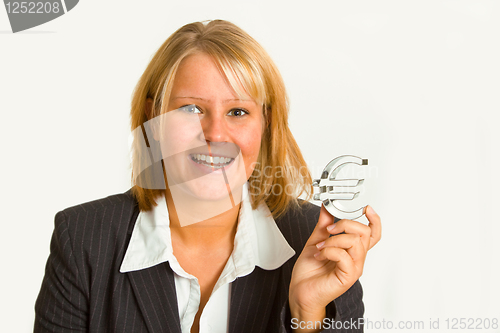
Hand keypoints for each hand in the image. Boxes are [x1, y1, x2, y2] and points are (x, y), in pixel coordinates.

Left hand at [288, 205, 380, 331]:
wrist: (300, 291)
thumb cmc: (309, 271)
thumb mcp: (316, 241)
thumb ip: (323, 224)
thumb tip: (326, 207)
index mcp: (352, 250)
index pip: (373, 234)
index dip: (374, 220)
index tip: (366, 208)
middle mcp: (356, 259)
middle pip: (365, 232)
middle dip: (346, 224)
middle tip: (330, 230)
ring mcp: (354, 268)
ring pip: (355, 242)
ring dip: (334, 240)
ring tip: (321, 246)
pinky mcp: (347, 277)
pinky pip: (344, 255)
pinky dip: (329, 251)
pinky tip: (320, 255)